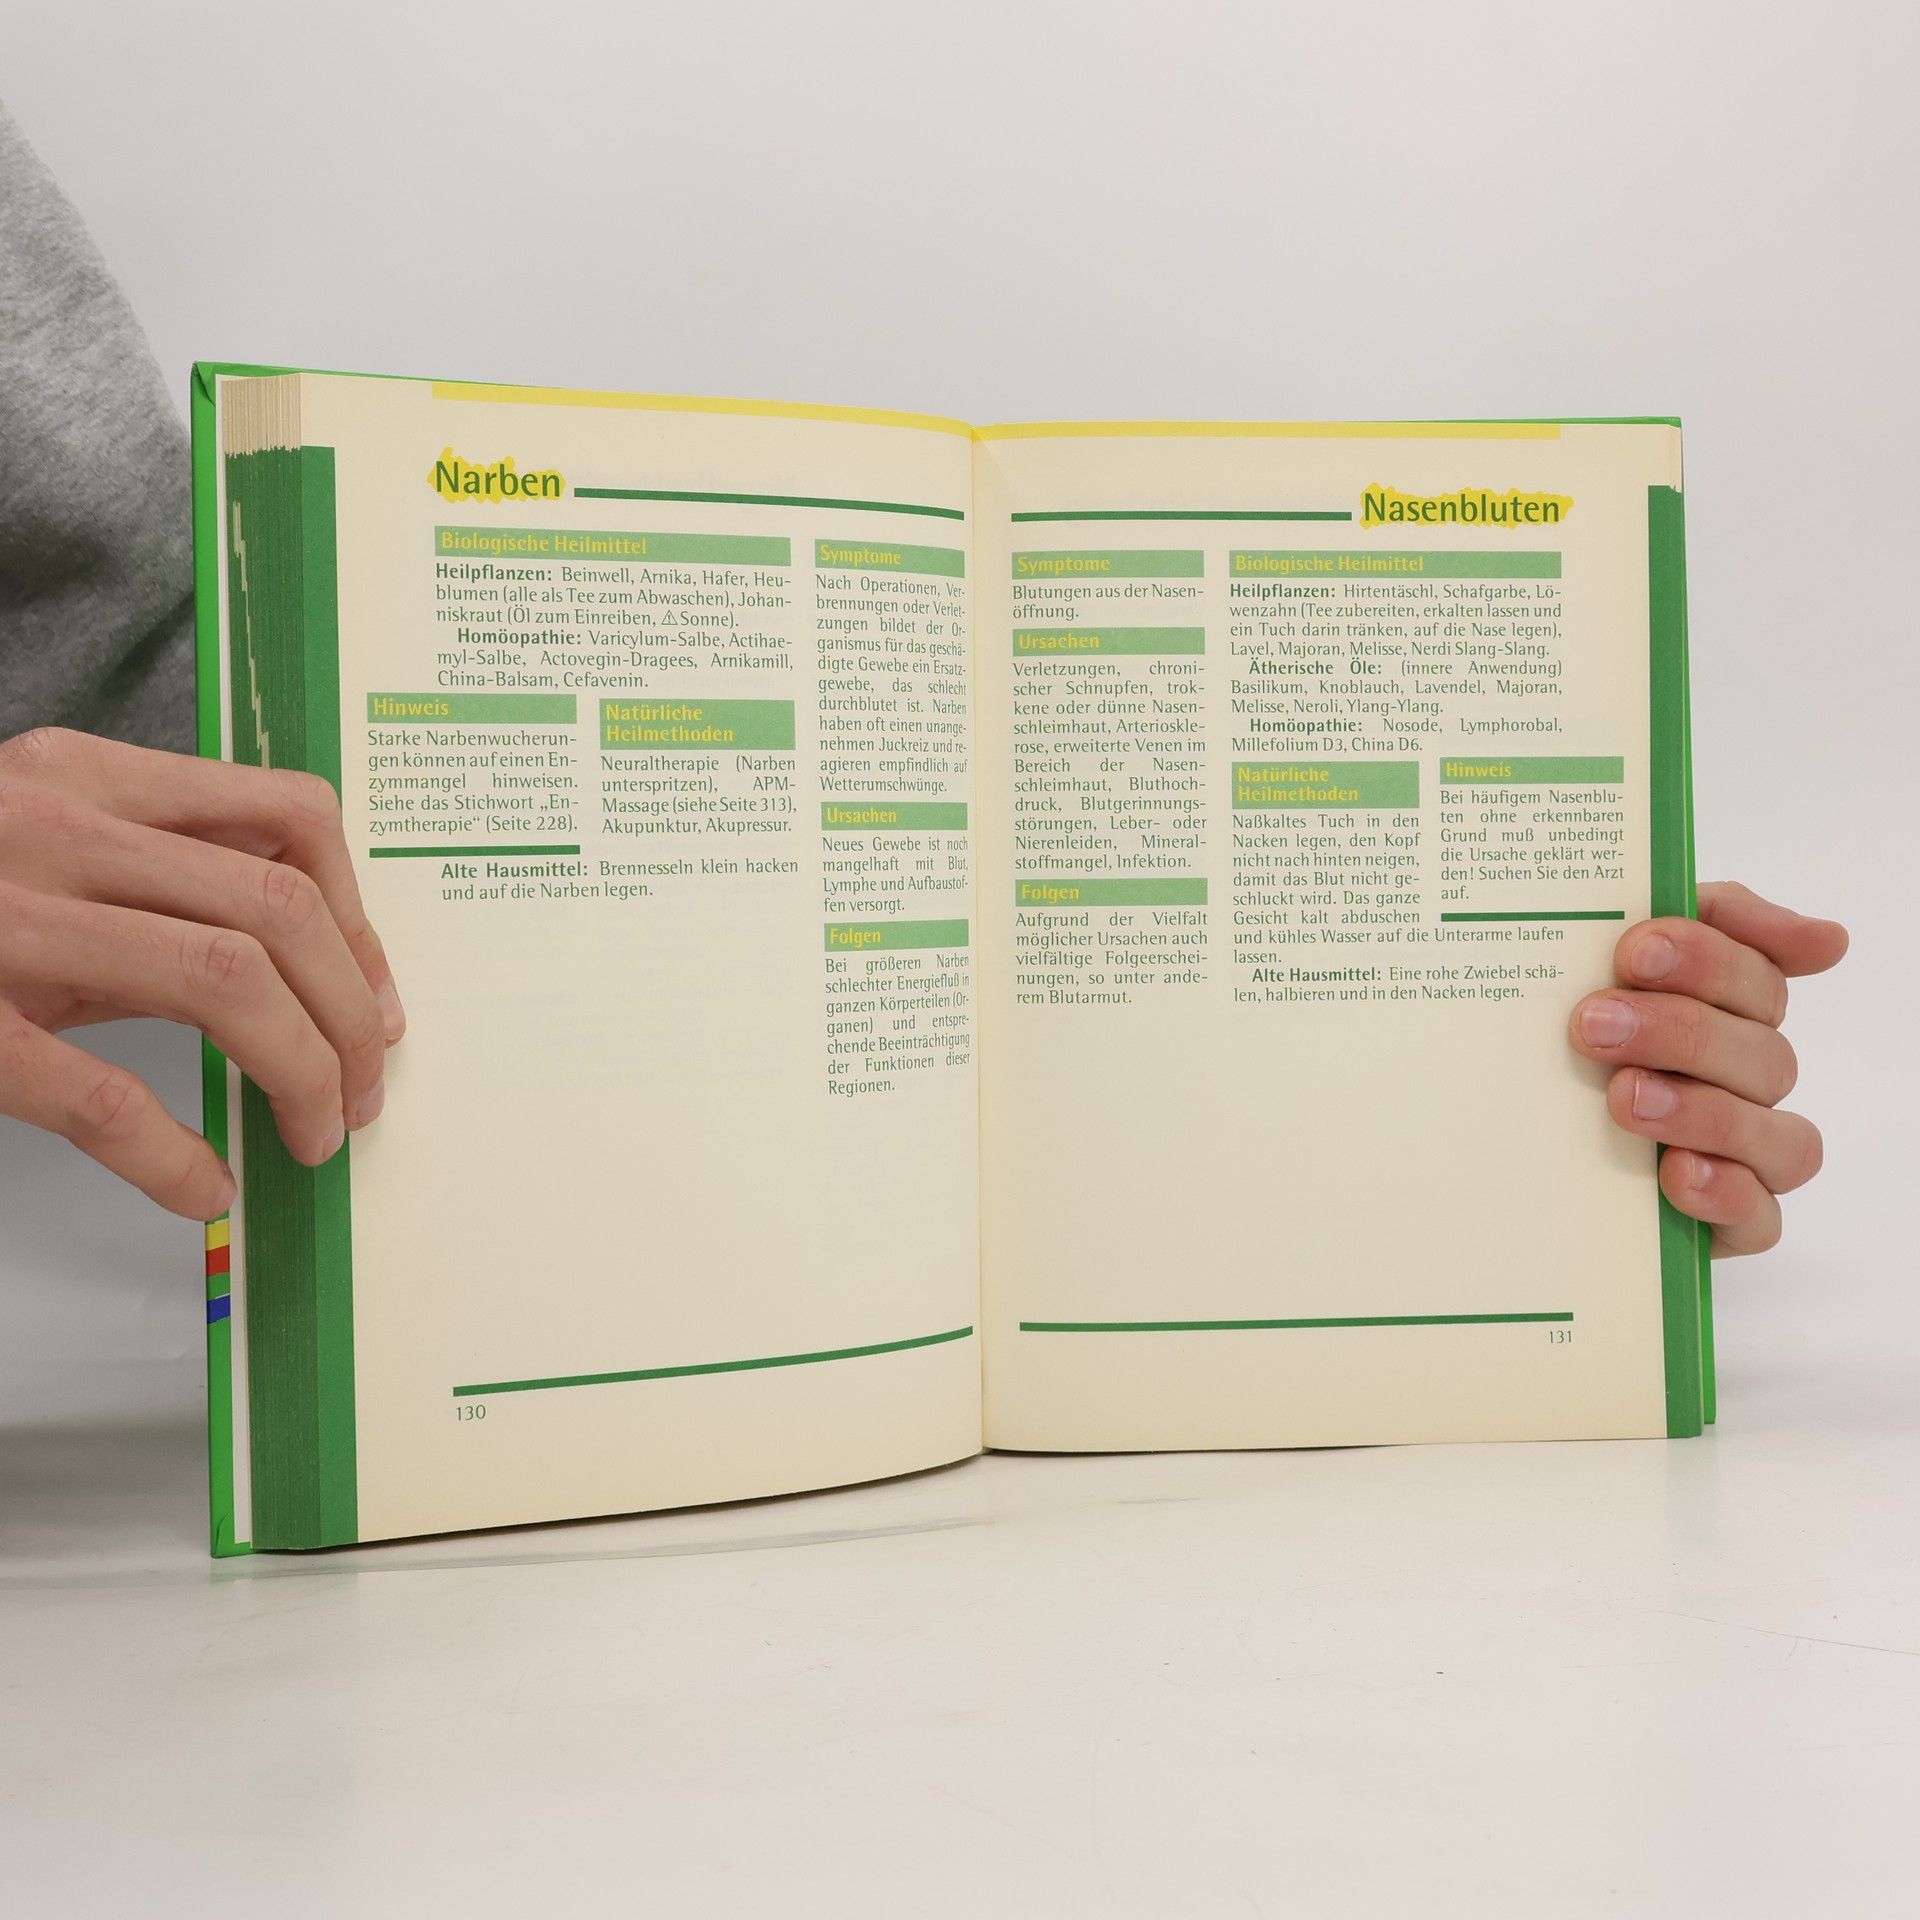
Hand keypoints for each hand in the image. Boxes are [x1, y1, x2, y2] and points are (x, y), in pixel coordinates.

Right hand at [0, 728, 403, 1219]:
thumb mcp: (43, 841)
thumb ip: (158, 871)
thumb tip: (314, 956)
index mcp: (84, 772)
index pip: (290, 818)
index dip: (364, 920)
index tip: (381, 1003)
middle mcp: (51, 825)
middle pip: (278, 910)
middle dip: (352, 1014)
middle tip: (365, 1090)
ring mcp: (1, 921)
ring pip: (226, 981)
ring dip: (301, 1071)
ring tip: (316, 1133)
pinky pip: (102, 1096)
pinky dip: (176, 1156)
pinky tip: (205, 1189)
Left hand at [1570, 882, 1846, 1255]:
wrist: (1497, 1151)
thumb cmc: (1559, 1043)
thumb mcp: (1591, 964)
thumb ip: (1686, 918)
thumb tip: (1827, 939)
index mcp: (1726, 1010)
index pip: (1755, 973)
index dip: (1708, 957)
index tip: (1637, 950)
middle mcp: (1747, 1079)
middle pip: (1762, 1051)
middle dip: (1681, 1031)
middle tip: (1595, 1024)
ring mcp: (1745, 1154)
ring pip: (1776, 1136)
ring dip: (1703, 1112)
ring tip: (1624, 1099)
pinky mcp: (1727, 1223)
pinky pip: (1759, 1217)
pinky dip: (1724, 1192)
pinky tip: (1674, 1172)